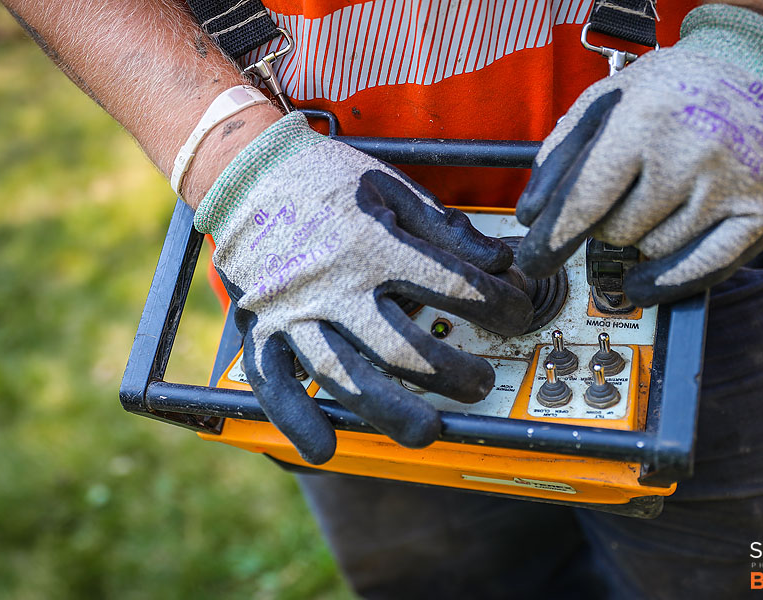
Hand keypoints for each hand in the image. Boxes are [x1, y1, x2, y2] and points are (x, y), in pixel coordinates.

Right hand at [197, 112, 533, 463]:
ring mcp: (293, 312)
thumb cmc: (326, 179)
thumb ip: (447, 229)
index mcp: (373, 244)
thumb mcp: (393, 188)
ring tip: (428, 431)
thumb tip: (501, 261)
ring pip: (343, 377)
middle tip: (481, 383)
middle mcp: (334, 284)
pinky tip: (324, 450)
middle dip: (454, 375)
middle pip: (402, 350)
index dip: (499, 306)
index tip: (516, 315)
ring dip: (390, 412)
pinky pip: (274, 384)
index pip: (454, 287)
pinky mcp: (259, 328)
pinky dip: (296, 421)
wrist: (246, 173)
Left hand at [515, 5, 762, 306]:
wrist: (761, 64)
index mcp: (644, 119)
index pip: (585, 201)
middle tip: (627, 194)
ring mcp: (732, 184)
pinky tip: (644, 285)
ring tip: (662, 198)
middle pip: (616, 232)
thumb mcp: (607, 100)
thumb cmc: (672, 89)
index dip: (553, 239)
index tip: (534, 263)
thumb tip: (532, 214)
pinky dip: (666, 283)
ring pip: (653, 250)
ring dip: (644, 237)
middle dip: (607, 222)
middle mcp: (691, 152)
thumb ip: (562, 153)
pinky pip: (702, 270)